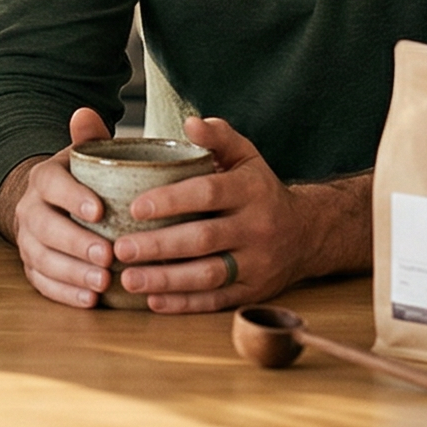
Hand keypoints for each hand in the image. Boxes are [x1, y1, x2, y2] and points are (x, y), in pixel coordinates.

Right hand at [0, 108, 121, 307]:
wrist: (55, 206)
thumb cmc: (83, 181)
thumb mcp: (87, 156)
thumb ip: (90, 137)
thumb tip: (85, 112)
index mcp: (45, 178)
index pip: (52, 184)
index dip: (72, 197)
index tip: (99, 212)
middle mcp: (31, 209)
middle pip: (45, 227)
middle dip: (75, 243)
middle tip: (107, 256)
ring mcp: (28, 240)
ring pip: (42, 259)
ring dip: (72, 273)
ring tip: (102, 283)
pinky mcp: (32, 267)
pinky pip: (42, 283)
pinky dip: (64, 293)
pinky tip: (89, 300)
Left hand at [110, 115, 354, 312]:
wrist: (307, 232)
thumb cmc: (260, 189)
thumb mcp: (246, 156)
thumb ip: (219, 137)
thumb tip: (191, 123)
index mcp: (251, 190)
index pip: (208, 194)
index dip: (171, 201)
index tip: (134, 207)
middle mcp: (257, 227)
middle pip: (203, 239)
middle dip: (159, 246)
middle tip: (119, 248)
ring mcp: (258, 263)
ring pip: (209, 275)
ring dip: (166, 280)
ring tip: (128, 278)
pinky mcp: (254, 291)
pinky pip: (217, 300)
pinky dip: (184, 303)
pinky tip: (153, 300)